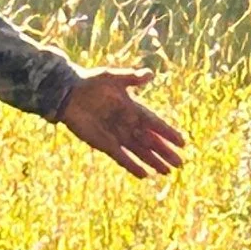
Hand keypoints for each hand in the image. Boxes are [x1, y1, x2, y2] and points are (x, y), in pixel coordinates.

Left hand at [59, 69, 185, 178]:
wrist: (68, 93)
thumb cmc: (90, 82)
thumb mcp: (111, 77)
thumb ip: (131, 78)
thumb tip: (151, 74)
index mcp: (133, 108)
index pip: (155, 123)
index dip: (168, 133)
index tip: (182, 142)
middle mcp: (128, 124)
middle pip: (150, 141)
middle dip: (165, 152)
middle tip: (180, 163)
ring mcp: (117, 135)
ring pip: (140, 152)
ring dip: (153, 161)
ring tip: (167, 172)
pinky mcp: (105, 144)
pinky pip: (122, 157)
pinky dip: (133, 166)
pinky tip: (145, 175)